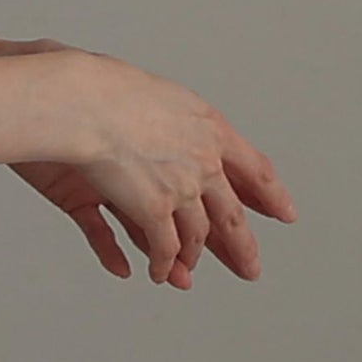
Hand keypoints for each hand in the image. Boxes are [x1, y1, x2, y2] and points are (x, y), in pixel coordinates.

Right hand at [0, 38, 296, 288]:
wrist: (77, 99)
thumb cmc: (98, 87)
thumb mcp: (151, 93)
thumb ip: (170, 120)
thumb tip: (172, 128)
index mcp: (207, 126)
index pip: (253, 166)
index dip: (270, 193)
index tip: (284, 212)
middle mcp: (203, 159)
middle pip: (231, 213)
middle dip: (242, 245)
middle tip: (250, 268)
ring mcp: (180, 186)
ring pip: (197, 235)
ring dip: (191, 258)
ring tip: (186, 273)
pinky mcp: (153, 208)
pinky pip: (162, 246)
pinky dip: (161, 263)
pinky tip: (156, 272)